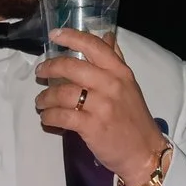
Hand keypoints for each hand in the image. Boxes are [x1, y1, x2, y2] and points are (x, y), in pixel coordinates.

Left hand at [33, 29, 166, 185]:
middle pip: (71, 67)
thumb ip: (116, 60)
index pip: (94, 47)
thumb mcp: (129, 85)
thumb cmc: (134, 117)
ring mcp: (101, 106)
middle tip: (40, 73)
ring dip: (45, 97)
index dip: (71, 37)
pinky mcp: (91, 127)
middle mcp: (111, 85)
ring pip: (62, 92)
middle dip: (50, 67)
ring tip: (40, 102)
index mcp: (120, 72)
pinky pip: (61, 116)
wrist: (144, 151)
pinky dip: (48, 116)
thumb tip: (106, 35)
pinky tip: (46, 118)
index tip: (55, 35)